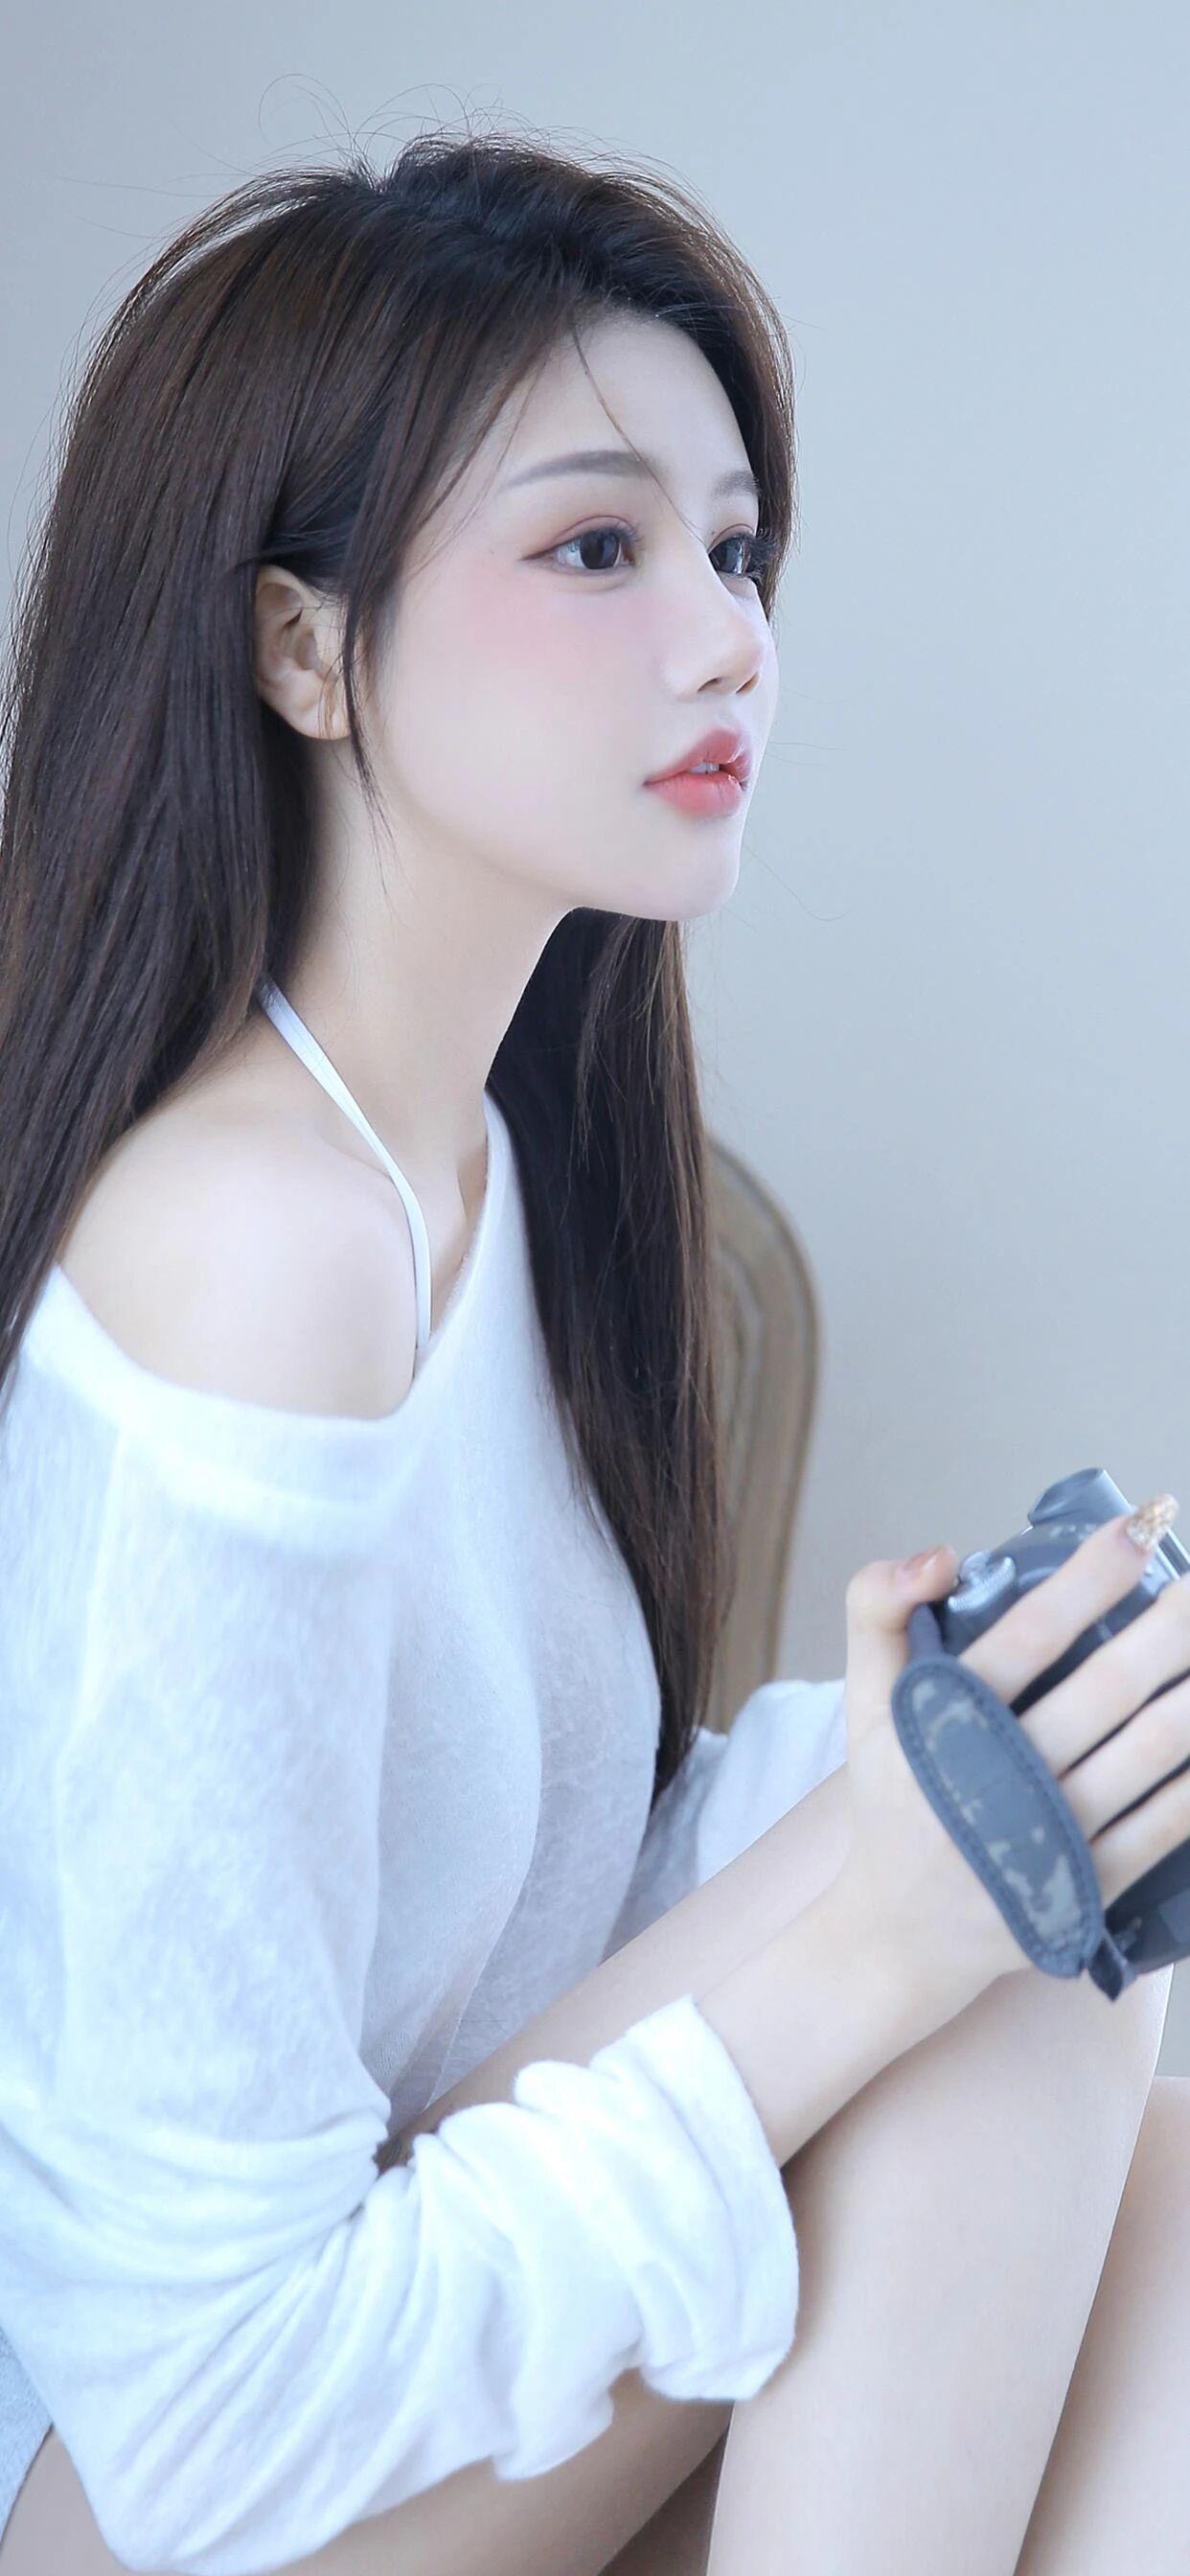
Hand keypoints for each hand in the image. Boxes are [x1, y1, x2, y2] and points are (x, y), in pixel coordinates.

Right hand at [833, 1507, 1189, 2029]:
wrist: (897, 1938)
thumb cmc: (893, 1802)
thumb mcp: (864, 1706)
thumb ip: (877, 1609)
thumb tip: (944, 1552)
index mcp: (942, 1725)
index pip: (1028, 1635)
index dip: (1088, 1577)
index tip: (1138, 1527)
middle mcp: (995, 1784)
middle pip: (1104, 1691)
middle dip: (1170, 1629)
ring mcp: (1046, 1843)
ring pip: (1145, 1757)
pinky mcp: (1085, 1893)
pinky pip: (1160, 1829)